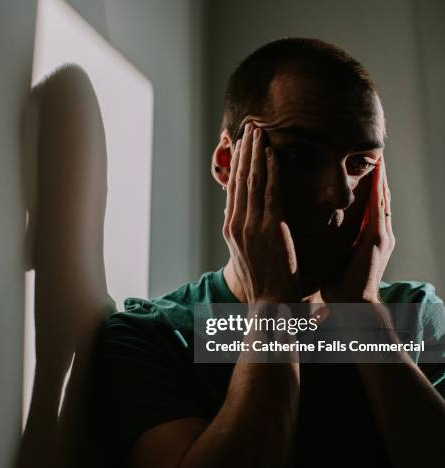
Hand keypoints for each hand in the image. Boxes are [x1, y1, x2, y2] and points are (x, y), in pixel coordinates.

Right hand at [222, 122, 300, 302]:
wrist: (269, 303)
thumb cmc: (262, 281)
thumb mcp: (245, 254)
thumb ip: (241, 231)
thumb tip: (234, 212)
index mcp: (231, 228)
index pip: (234, 188)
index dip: (238, 164)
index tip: (241, 144)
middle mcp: (237, 223)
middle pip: (240, 179)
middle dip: (245, 151)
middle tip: (249, 127)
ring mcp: (251, 224)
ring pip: (253, 181)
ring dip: (256, 153)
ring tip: (259, 131)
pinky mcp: (270, 228)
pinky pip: (271, 192)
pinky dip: (271, 171)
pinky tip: (273, 153)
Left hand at [322, 156, 394, 302]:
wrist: (352, 304)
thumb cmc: (341, 284)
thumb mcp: (335, 256)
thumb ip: (333, 241)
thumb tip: (317, 230)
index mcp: (366, 234)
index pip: (368, 202)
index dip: (367, 183)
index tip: (358, 163)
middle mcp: (378, 231)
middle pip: (379, 195)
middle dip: (378, 174)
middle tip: (375, 151)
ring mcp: (381, 234)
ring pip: (383, 197)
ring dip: (381, 176)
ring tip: (379, 155)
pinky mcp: (379, 239)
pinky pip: (380, 208)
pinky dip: (380, 190)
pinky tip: (378, 174)